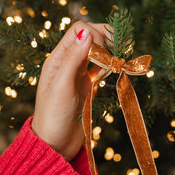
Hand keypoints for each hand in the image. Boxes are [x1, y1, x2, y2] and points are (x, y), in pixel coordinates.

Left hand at [32, 21, 108, 160]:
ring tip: (120, 62)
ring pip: (97, 51)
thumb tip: (87, 32)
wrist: (55, 145)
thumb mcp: (62, 87)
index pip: (79, 30)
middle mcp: (68, 62)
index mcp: (57, 58)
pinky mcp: (87, 85)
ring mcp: (78, 73)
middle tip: (121, 53)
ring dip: (110, 52)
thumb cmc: (53, 118)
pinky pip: (100, 67)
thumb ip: (73, 59)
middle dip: (107, 39)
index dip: (97, 35)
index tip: (107, 52)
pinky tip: (116, 71)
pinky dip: (110, 65)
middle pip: (90, 37)